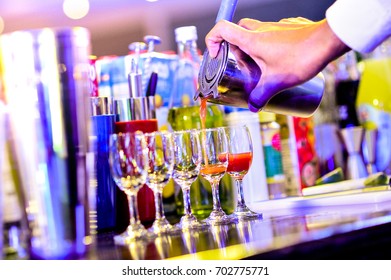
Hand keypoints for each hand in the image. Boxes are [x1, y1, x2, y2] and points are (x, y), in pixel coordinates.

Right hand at [205, 18, 349, 111]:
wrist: (328, 41)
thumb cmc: (301, 58)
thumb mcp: (276, 82)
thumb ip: (261, 96)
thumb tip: (252, 106)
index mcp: (252, 40)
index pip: (221, 28)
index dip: (212, 40)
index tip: (216, 54)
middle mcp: (261, 29)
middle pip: (237, 30)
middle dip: (235, 47)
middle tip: (242, 64)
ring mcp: (276, 26)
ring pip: (256, 31)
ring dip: (254, 47)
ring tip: (263, 66)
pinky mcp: (289, 27)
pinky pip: (273, 33)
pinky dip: (270, 44)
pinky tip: (281, 59)